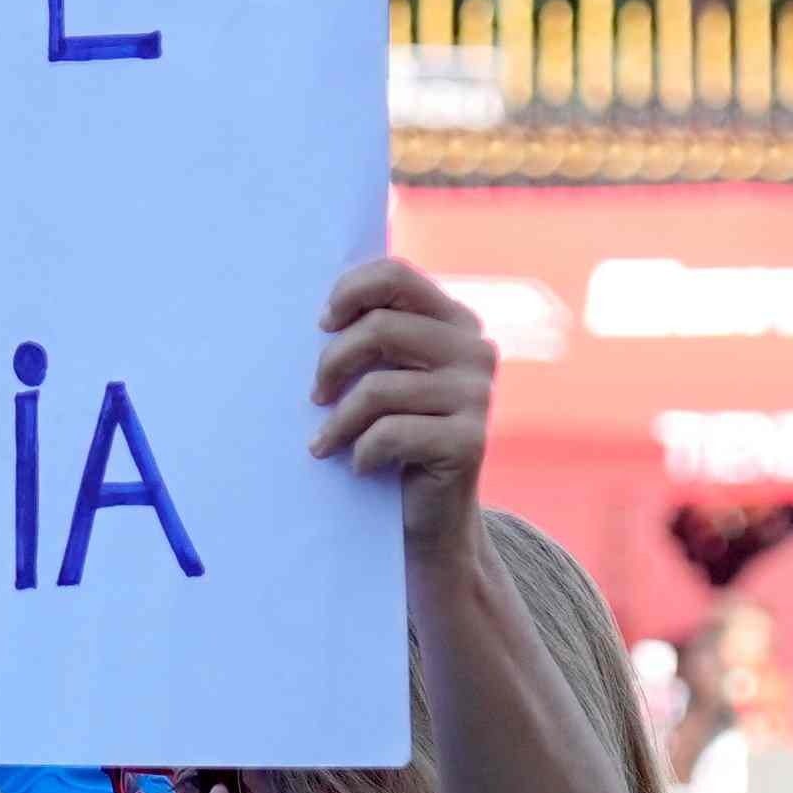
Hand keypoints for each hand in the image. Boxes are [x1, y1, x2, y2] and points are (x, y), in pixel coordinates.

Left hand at [313, 256, 498, 515]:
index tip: (321, 325)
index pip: (397, 276)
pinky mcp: (469, 441)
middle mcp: (475, 350)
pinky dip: (361, 452)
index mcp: (456, 321)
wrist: (431, 516)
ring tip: (323, 442)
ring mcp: (477, 395)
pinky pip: (390, 433)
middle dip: (332, 362)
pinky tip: (360, 465)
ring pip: (379, 387)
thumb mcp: (386, 375)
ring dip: (338, 420)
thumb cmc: (395, 437)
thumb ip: (372, 336)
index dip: (349, 293)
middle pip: (381, 327)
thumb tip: (319, 315)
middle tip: (315, 396)